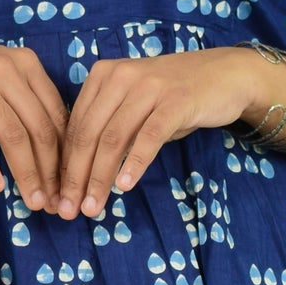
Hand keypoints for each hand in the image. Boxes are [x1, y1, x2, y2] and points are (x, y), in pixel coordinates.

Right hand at [0, 35, 68, 210]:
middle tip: (54, 201)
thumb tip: (60, 151)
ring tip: (33, 201)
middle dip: (51, 171)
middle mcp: (3, 69)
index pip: (56, 114)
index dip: (66, 154)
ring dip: (26, 174)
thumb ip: (28, 101)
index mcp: (25, 63)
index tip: (69, 184)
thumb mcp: (0, 76)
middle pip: (39, 128)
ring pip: (13, 136)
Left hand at [53, 47, 268, 216]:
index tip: (60, 196)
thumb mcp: (134, 106)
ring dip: (100, 177)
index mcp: (103, 76)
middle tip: (70, 210)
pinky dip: (134, 163)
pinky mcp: (176, 101)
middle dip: (76, 177)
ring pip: (113, 138)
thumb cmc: (173, 97)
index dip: (64, 165)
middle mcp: (121, 76)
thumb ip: (109, 129)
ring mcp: (148, 86)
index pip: (75, 126)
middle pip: (89, 134)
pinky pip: (148, 136)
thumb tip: (79, 176)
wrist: (225, 75)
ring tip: (93, 207)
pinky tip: (125, 186)